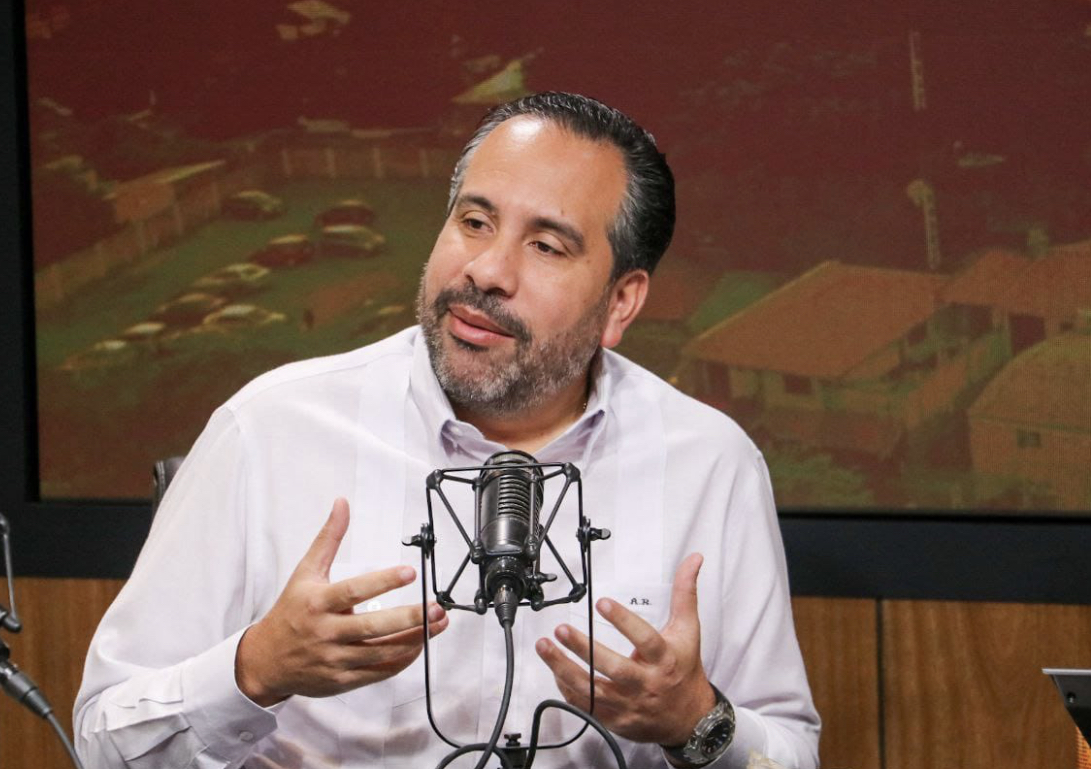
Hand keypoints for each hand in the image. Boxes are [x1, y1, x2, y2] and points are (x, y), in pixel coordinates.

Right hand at [235, 498, 448, 705]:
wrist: (265, 661)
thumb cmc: (291, 612)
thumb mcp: (306, 572)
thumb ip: (328, 538)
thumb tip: (342, 504)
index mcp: (319, 603)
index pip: (355, 591)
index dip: (383, 582)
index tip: (410, 573)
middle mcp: (327, 632)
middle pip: (373, 627)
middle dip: (409, 618)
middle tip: (436, 607)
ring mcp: (335, 659)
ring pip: (381, 652)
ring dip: (415, 639)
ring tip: (438, 623)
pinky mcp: (342, 680)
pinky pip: (378, 672)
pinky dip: (402, 660)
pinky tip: (419, 645)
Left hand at [535, 552, 715, 744]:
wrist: (689, 718)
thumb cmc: (684, 669)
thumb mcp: (688, 630)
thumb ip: (685, 594)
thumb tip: (693, 560)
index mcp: (664, 660)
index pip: (645, 640)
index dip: (624, 622)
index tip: (602, 602)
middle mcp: (646, 683)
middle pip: (614, 668)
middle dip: (584, 649)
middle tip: (561, 629)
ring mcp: (629, 704)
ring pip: (593, 690)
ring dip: (565, 669)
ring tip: (545, 647)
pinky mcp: (616, 720)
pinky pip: (587, 706)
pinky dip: (568, 689)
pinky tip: (555, 671)